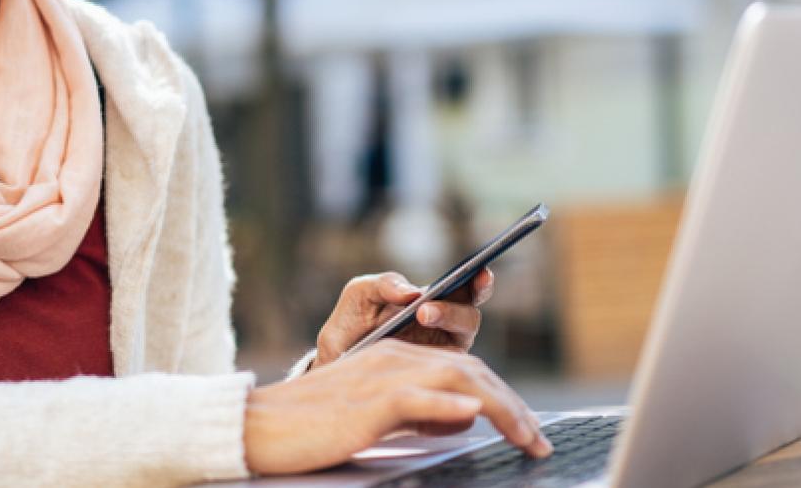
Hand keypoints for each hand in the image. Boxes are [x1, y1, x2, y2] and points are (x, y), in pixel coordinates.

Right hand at [244, 340, 551, 474]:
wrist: (260, 425)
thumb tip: (461, 421)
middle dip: (514, 405)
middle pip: (471, 372)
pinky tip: (474, 416)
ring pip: (457, 381)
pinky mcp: (368, 403)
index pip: (464, 370)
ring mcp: (383, 378)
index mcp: (395, 359)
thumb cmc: (312, 427)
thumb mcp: (375, 416)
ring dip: (500, 408)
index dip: (502, 396)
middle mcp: (394, 359)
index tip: (528, 428)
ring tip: (526, 436)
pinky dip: (449, 406)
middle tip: (540, 440)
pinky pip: (417, 398)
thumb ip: (416, 412)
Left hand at [311, 269, 494, 368]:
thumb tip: (411, 291)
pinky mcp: (435, 380)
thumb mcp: (359, 296)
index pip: (467, 289)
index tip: (480, 272)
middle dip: (453, 310)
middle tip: (425, 310)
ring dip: (446, 327)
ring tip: (420, 319)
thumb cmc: (349, 327)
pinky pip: (448, 373)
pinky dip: (438, 363)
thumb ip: (383, 284)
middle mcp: (445, 328)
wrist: (335, 366)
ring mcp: (442, 355)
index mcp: (434, 302)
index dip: (480, 282)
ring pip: (462, 343)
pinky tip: (417, 358)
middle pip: (469, 317)